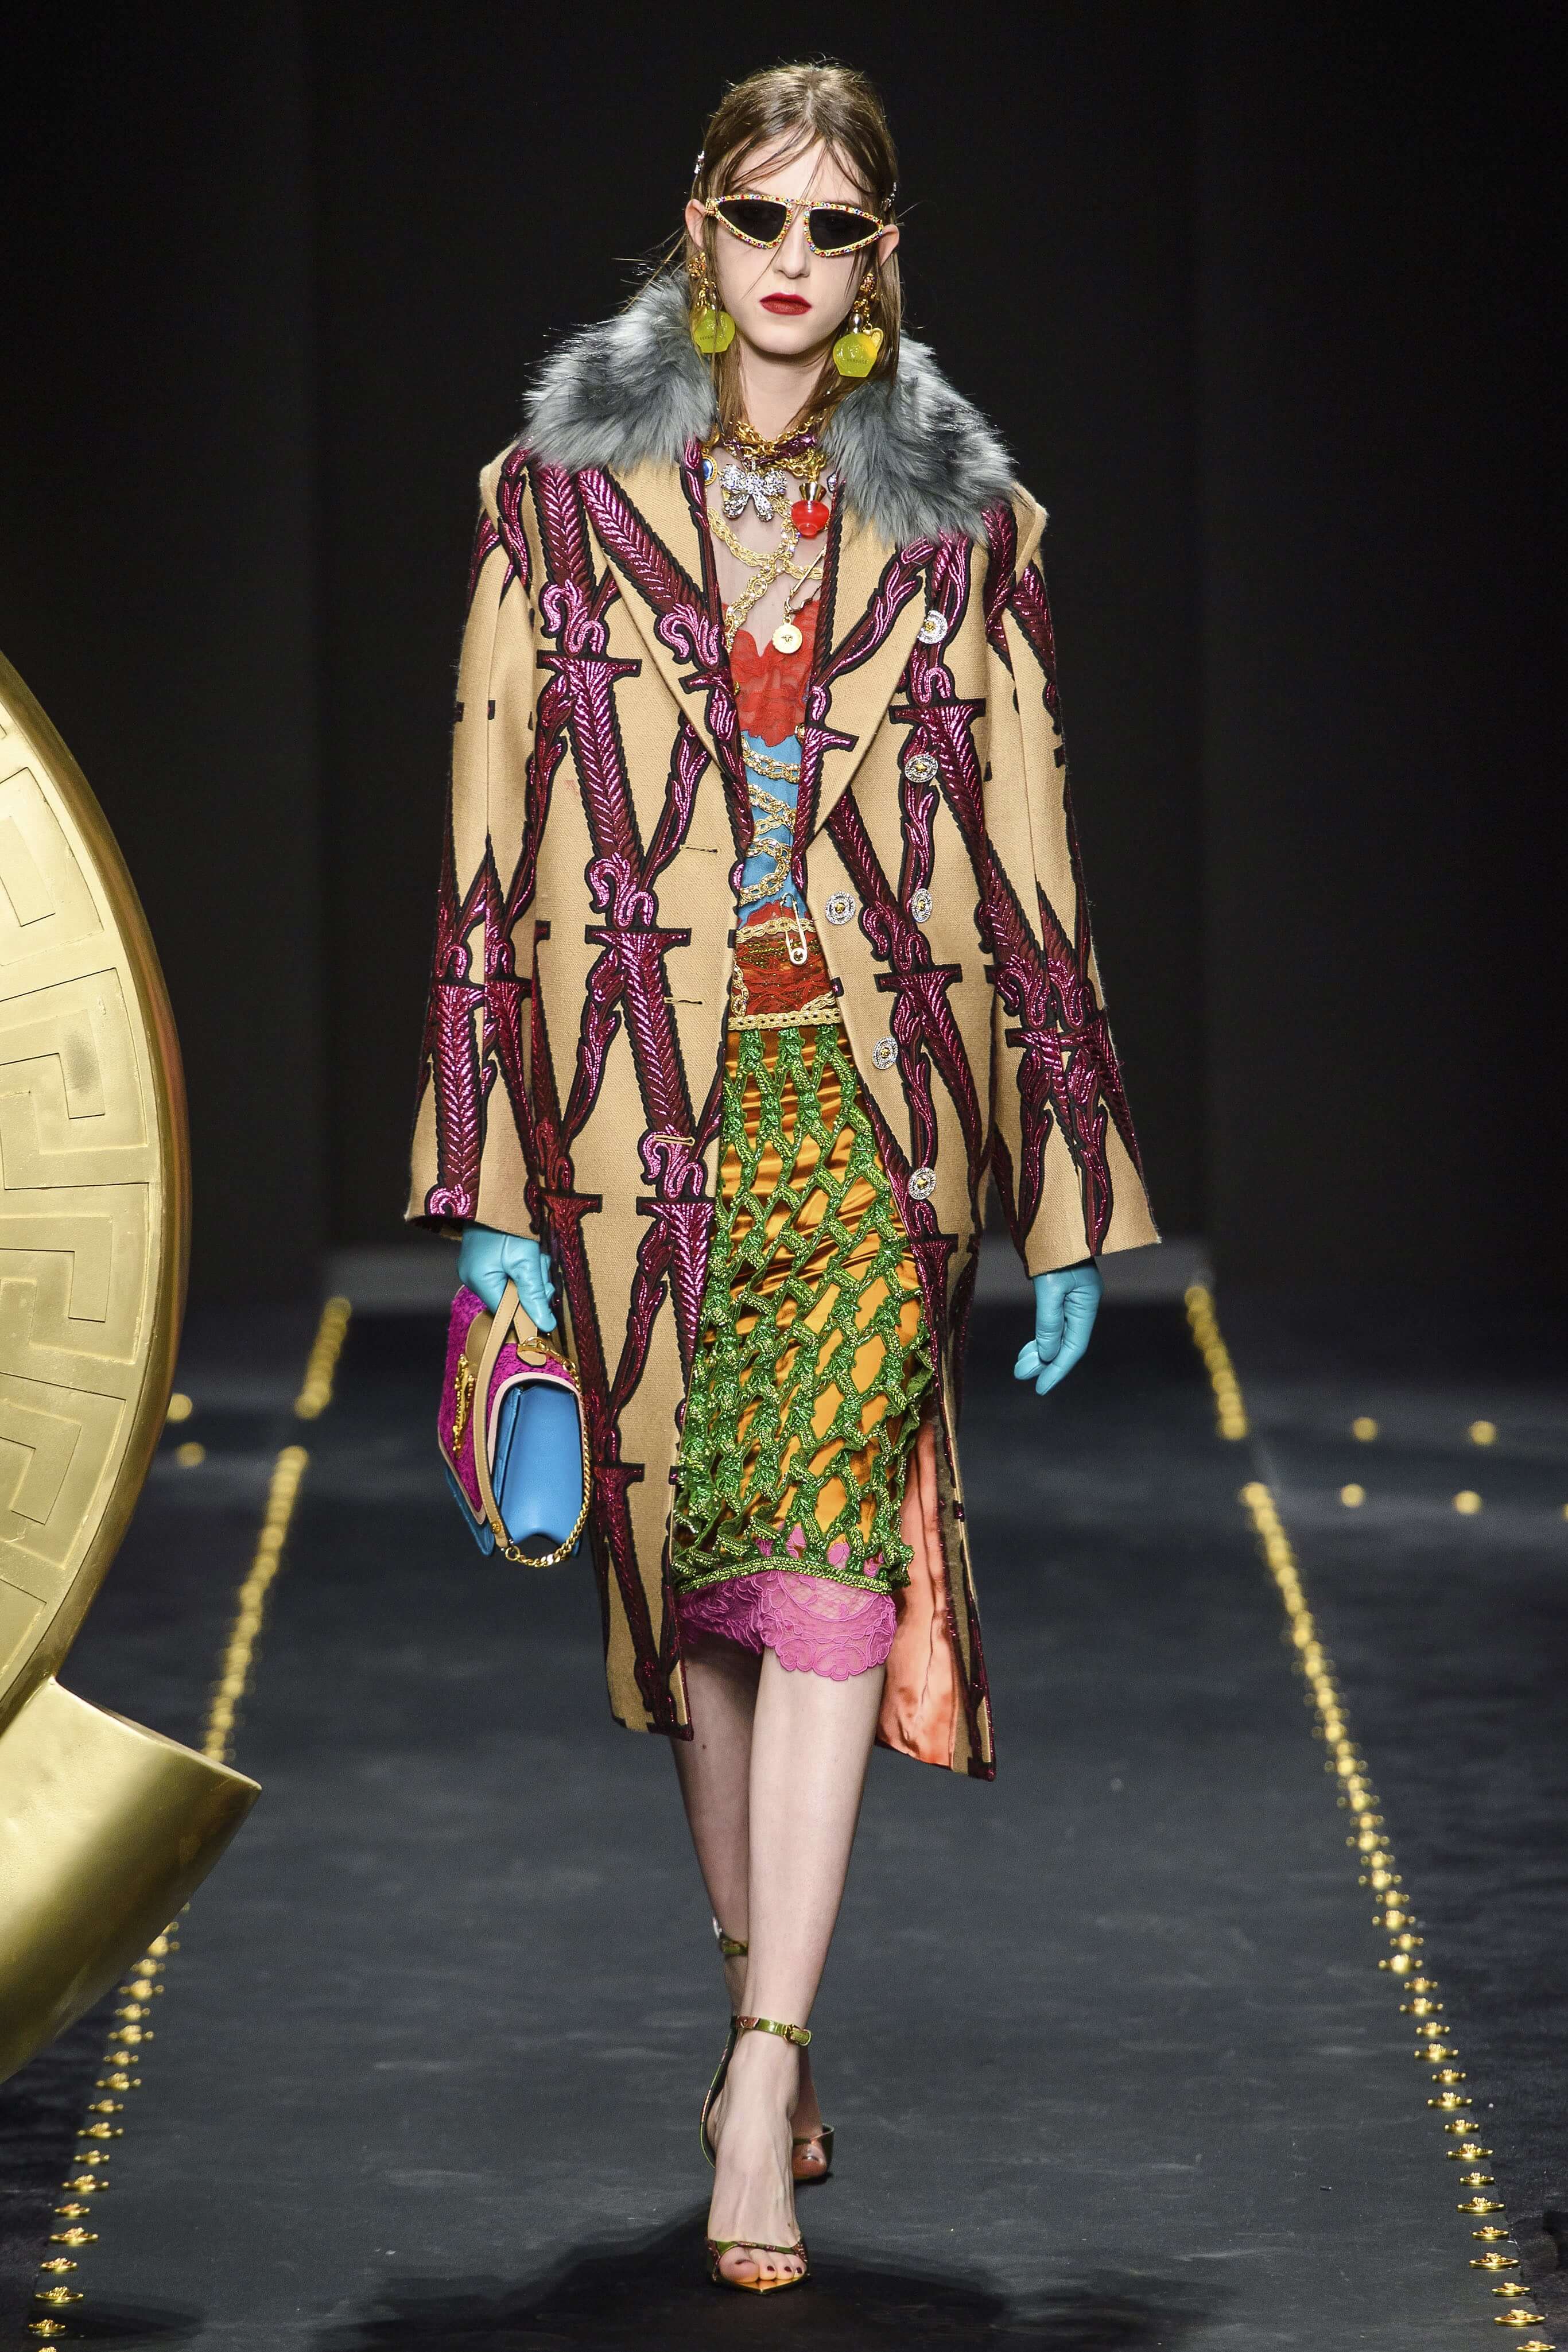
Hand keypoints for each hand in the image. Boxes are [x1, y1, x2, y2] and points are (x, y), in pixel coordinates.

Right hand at [457, 1223, 556, 1330]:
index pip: (506, 1312)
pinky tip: (527, 1251)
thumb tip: (545, 1325)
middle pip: (511, 1299)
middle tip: (540, 1264)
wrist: (496, 1191)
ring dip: (530, 1273)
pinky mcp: (484, 1260)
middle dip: (532, 1285)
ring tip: (533, 1252)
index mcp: (479, 1280)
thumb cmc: (509, 1222)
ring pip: (513, 1285)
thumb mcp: (526, 1259)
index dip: (529, 1311)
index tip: (547, 1300)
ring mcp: (477, 1268)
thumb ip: (534, 1294)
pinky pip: (509, 1273)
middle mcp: (473, 1278)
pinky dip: (522, 1266)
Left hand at [1014, 1261, 1101, 1396]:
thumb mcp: (1049, 1287)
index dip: (1057, 1370)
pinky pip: (1052, 1322)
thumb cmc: (1053, 1250)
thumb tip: (1046, 1355)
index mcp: (1086, 1304)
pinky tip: (1029, 1347)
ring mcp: (1072, 1298)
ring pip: (1057, 1334)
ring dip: (1039, 1351)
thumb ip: (1048, 1322)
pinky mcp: (1060, 1292)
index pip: (1074, 1347)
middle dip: (1044, 1363)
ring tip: (1020, 1367)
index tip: (1040, 1388)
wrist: (1055, 1217)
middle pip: (1065, 1344)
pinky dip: (1039, 1336)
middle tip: (1021, 1376)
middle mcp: (1082, 1304)